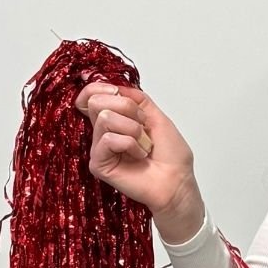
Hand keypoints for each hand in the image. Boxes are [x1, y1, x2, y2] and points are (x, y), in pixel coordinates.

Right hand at [76, 82, 202, 236]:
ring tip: (143, 145)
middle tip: (142, 126)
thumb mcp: (156, 116)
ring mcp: (100, 147)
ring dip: (133, 129)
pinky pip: (109, 139)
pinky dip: (130, 143)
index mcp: (115, 118)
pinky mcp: (98, 163)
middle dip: (128, 108)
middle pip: (97, 101)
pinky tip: (138, 156)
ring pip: (105, 118)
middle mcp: (104, 131)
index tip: (116, 92)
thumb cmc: (171, 155)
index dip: (100, 88)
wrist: (176, 180)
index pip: (91, 95)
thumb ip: (136, 99)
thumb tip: (115, 87)